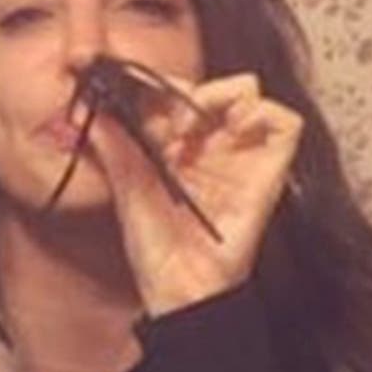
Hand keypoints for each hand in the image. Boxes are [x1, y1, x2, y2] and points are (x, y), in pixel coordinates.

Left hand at [84, 71, 302, 315]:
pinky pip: (285, 122)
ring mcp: (241, 154)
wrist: (181, 287)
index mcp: (176, 146)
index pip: (173, 93)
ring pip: (247, 91)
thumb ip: (112, 146)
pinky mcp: (270, 168)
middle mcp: (210, 144)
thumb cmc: (155, 249)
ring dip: (218, 96)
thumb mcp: (126, 189)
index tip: (130, 92)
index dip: (155, 84)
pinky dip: (261, 113)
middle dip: (183, 90)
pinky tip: (232, 130)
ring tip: (190, 128)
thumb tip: (86, 107)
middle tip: (163, 121)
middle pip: (209, 84)